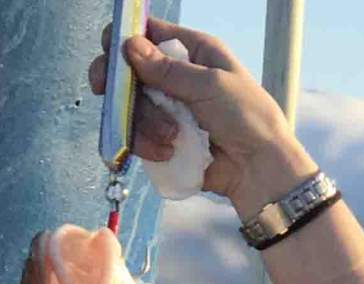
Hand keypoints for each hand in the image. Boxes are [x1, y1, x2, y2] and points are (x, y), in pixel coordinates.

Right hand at [88, 18, 316, 215]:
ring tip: (172, 137)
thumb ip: (168, 70)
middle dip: (119, 83)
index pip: (150, 34)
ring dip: (144, 122)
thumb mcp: (210, 85)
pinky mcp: (162, 137)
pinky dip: (147, 144)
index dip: (125, 39)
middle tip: (104, 89)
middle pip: (129, 70)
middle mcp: (177, 76)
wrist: (258, 170)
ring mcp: (168, 108)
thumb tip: (129, 46)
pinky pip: (137, 135)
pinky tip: (168, 152)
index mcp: (193, 52)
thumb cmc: (247, 117)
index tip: (110, 52)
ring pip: (131, 106)